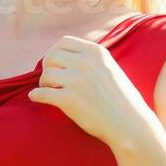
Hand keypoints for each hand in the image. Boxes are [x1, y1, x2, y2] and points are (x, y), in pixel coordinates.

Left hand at [26, 35, 153, 147]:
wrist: (130, 123)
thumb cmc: (123, 100)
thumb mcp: (111, 69)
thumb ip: (92, 60)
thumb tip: (67, 57)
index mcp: (96, 52)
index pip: (64, 42)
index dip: (55, 52)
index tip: (55, 63)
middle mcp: (85, 63)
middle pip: (51, 56)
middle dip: (47, 67)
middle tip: (50, 79)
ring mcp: (76, 81)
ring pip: (46, 75)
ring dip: (44, 83)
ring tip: (48, 90)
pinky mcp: (69, 100)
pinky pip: (42, 94)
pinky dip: (36, 96)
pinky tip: (36, 98)